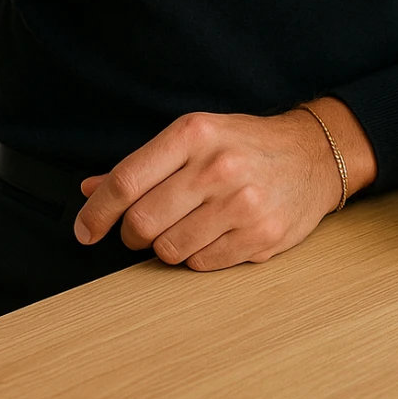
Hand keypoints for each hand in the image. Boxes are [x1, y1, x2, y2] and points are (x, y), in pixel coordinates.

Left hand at [74, 108, 347, 271]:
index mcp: (194, 133)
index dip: (96, 212)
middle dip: (132, 234)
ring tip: (187, 225)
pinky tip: (214, 234)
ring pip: (169, 250)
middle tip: (141, 229)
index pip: (126, 181)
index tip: (85, 231)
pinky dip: (198, 256)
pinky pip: (202, 264)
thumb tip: (89, 190)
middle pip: (142, 223)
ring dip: (167, 246)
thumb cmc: (245, 144)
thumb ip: (142, 165)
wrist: (312, 154)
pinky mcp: (260, 236)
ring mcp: (241, 204)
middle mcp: (217, 166)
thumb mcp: (195, 137)